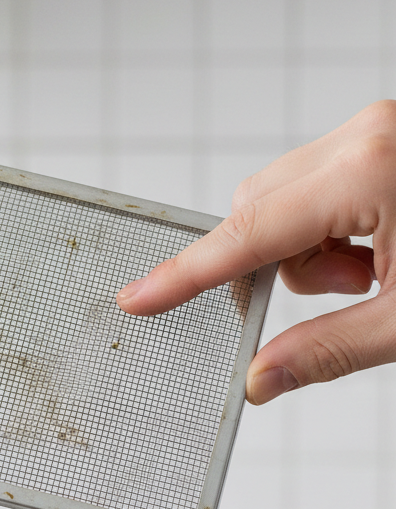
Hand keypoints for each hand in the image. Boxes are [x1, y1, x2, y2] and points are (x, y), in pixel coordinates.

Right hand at [116, 100, 395, 404]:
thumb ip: (328, 351)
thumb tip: (263, 380)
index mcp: (370, 171)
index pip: (250, 235)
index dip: (189, 276)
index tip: (139, 297)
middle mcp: (365, 135)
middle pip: (258, 206)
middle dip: (278, 265)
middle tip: (344, 296)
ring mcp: (377, 128)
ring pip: (287, 197)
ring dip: (313, 250)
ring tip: (382, 273)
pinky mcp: (386, 136)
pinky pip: (320, 185)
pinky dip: (335, 229)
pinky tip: (388, 248)